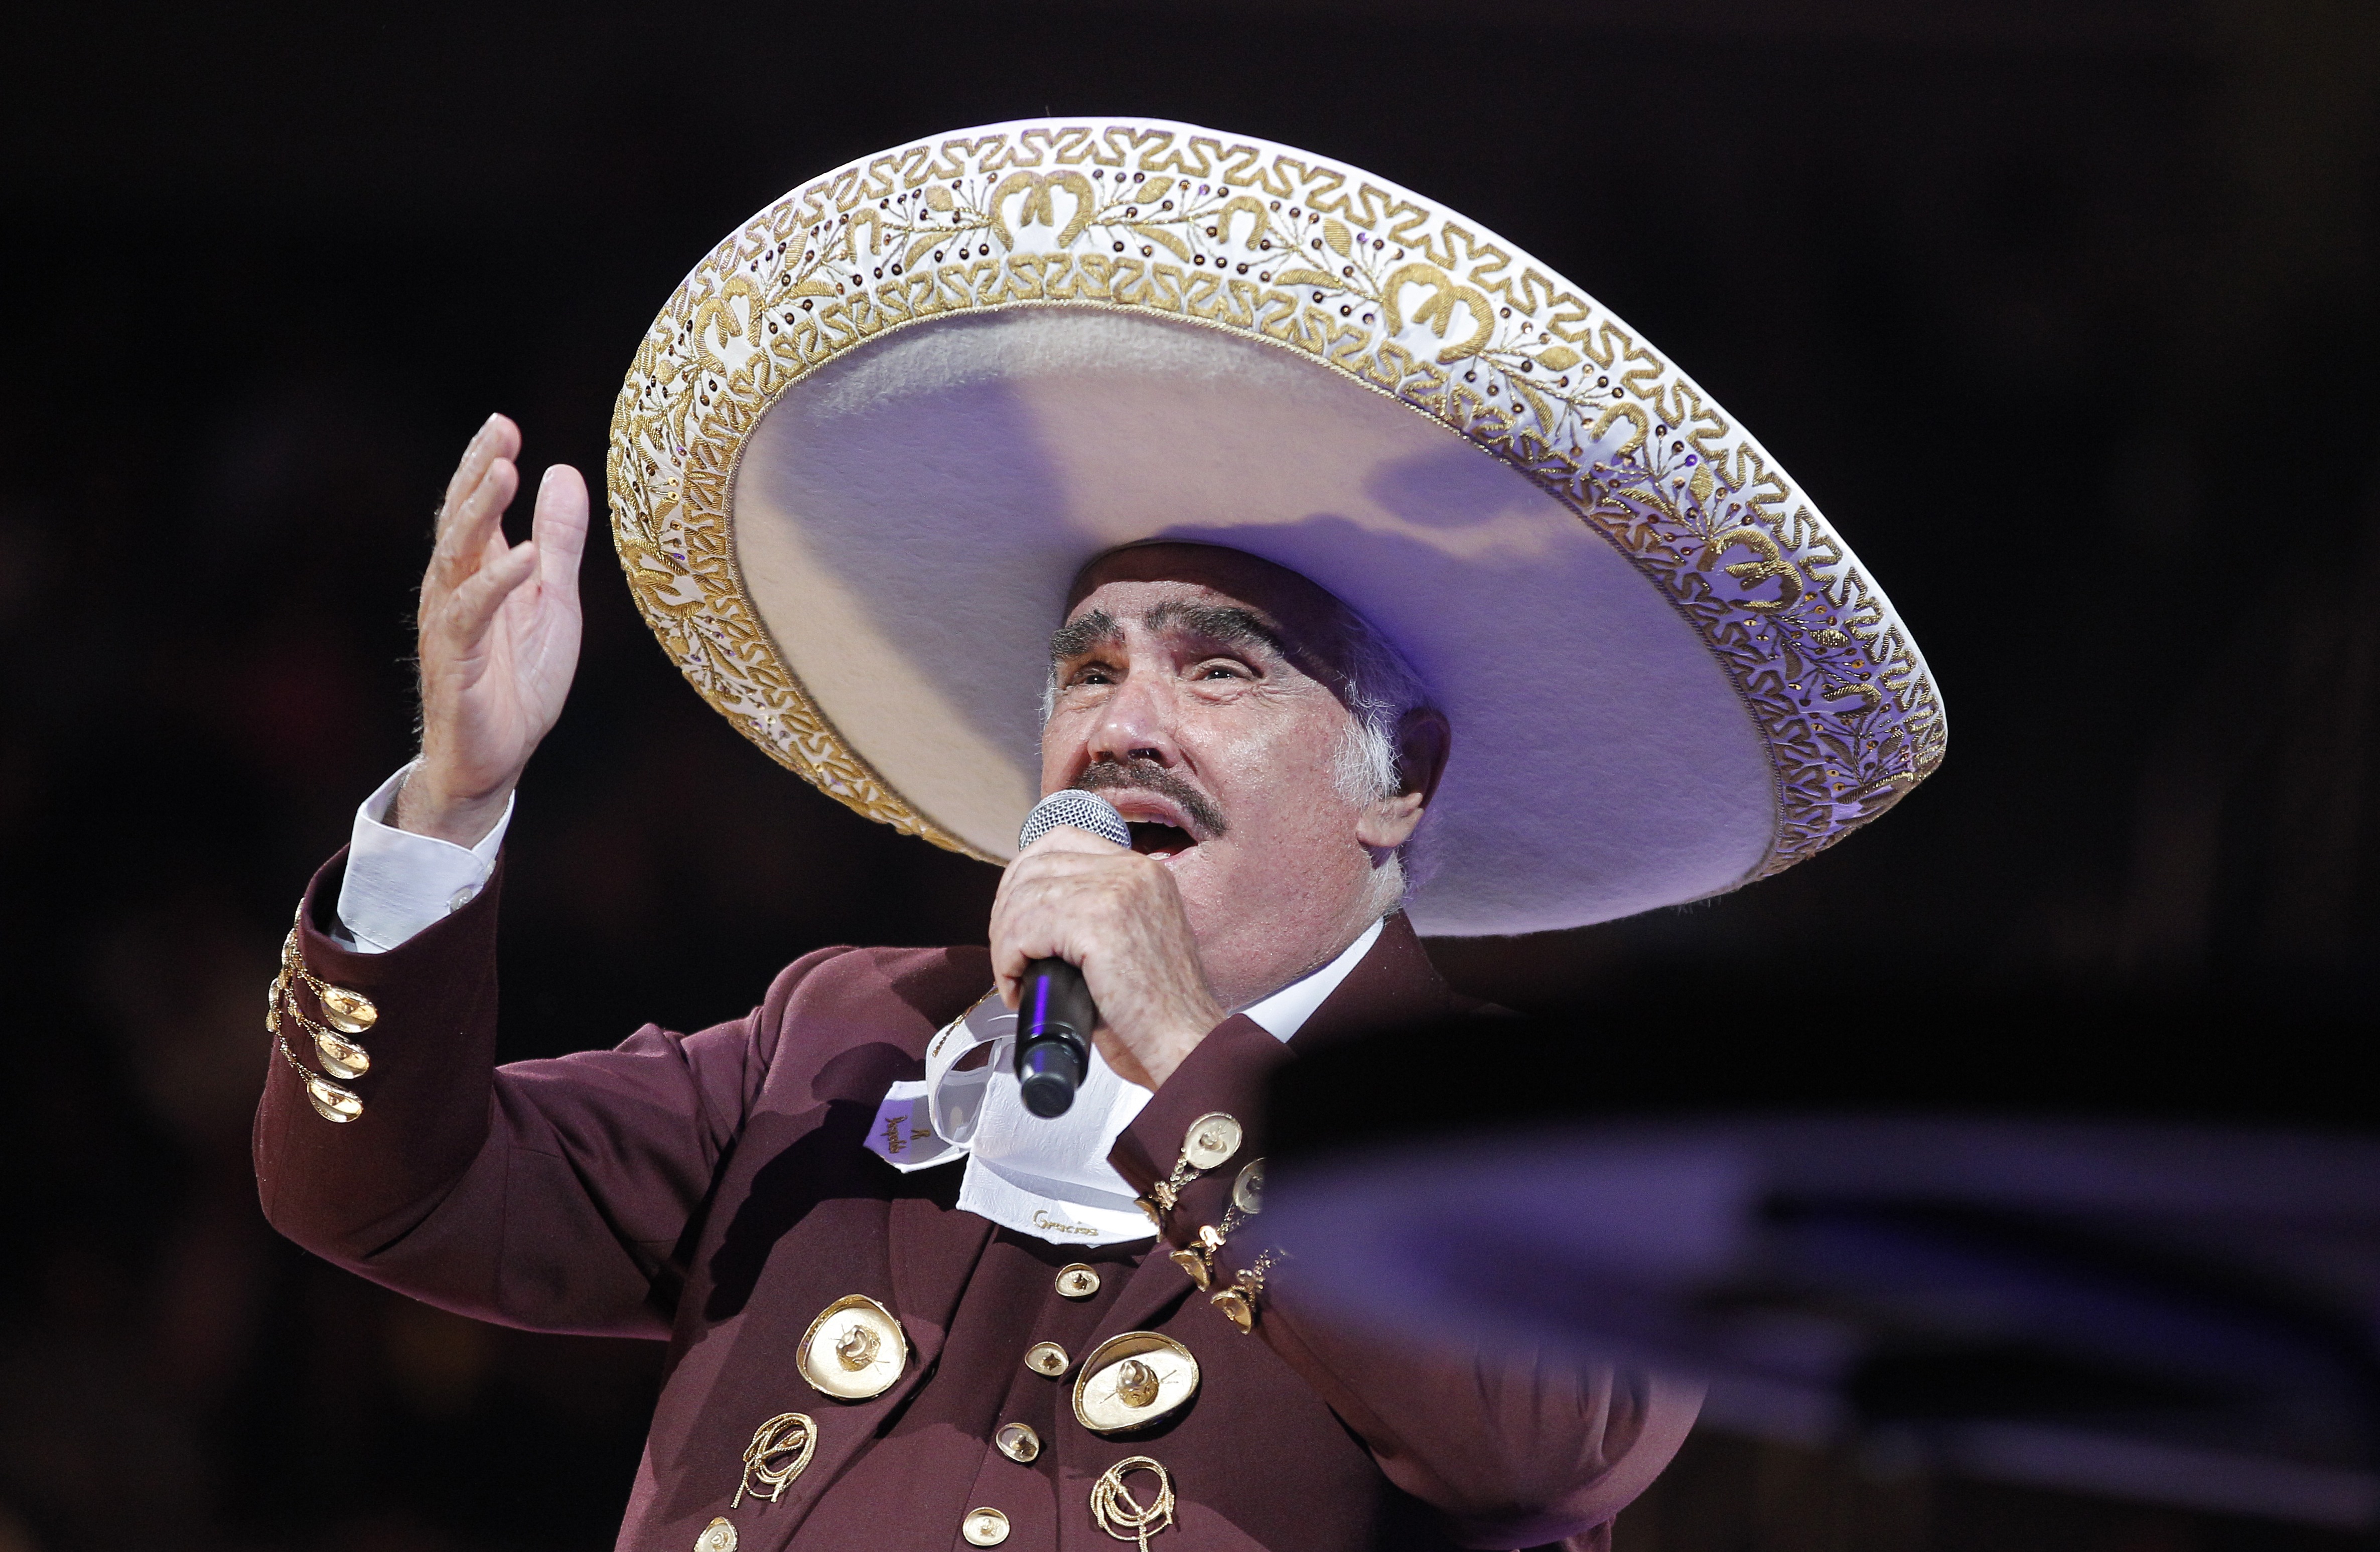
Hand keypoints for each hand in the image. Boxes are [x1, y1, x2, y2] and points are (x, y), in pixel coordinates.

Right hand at [394, 414, 588, 845]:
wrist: (496, 759)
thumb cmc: (518, 680)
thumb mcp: (554, 600)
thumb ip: (558, 541)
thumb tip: (564, 472)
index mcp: (478, 572)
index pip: (474, 507)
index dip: (485, 464)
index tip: (504, 424)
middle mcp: (454, 590)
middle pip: (460, 520)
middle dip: (477, 473)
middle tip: (499, 432)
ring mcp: (450, 623)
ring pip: (456, 556)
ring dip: (478, 513)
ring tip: (504, 473)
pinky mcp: (455, 660)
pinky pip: (471, 613)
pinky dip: (497, 581)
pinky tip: (523, 556)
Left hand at [988, 826, 1227, 1090]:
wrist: (1187, 1046)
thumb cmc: (1158, 1015)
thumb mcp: (1133, 942)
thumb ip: (1097, 915)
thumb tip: (1034, 914)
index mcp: (1144, 870)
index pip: (1063, 840)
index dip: (1025, 875)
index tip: (1015, 916)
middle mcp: (1134, 870)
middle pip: (1036, 864)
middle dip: (1008, 910)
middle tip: (1009, 956)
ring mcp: (1118, 891)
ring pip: (1024, 897)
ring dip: (1004, 941)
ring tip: (1014, 978)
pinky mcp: (1099, 922)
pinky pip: (1024, 928)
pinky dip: (1007, 961)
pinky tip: (1018, 988)